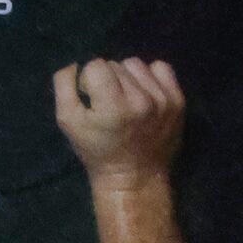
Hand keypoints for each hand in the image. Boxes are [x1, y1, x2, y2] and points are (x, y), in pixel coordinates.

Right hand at [54, 58, 183, 190]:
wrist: (135, 178)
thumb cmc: (97, 151)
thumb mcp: (68, 122)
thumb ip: (64, 87)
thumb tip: (75, 64)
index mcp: (113, 106)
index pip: (95, 65)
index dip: (88, 81)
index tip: (92, 101)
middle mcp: (141, 99)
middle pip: (116, 64)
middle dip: (107, 80)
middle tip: (108, 105)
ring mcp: (164, 99)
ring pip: (136, 64)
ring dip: (127, 77)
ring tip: (126, 99)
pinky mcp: (178, 100)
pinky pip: (161, 68)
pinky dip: (150, 77)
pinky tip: (144, 95)